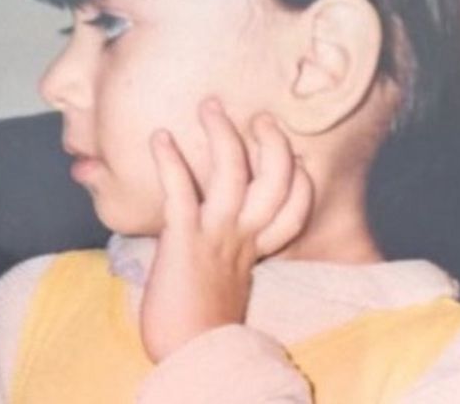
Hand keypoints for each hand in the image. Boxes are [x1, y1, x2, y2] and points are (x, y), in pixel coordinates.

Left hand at [140, 97, 313, 362]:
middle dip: (271, 143)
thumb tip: (221, 229)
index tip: (293, 157)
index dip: (299, 180)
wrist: (186, 353)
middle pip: (275, 179)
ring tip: (210, 106)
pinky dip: (170, 161)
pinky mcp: (184, 238)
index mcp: (256, 248)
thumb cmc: (202, 319)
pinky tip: (160, 137)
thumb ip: (232, 251)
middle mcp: (243, 236)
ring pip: (232, 172)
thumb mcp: (228, 280)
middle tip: (259, 119)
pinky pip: (181, 191)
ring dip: (222, 134)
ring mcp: (216, 234)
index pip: (295, 208)